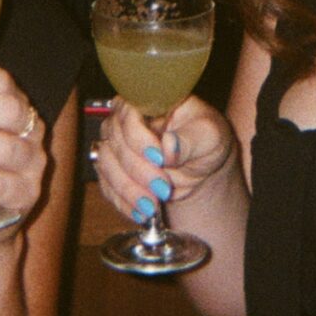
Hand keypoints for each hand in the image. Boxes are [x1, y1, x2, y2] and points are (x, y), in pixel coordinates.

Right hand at [92, 93, 235, 228]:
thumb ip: (189, 140)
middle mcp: (125, 122)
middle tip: (164, 188)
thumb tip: (169, 146)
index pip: (128, 113)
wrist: (203, 168)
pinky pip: (108, 188)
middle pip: (116, 143)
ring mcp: (116, 147)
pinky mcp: (113, 172)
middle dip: (139, 171)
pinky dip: (124, 203)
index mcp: (148, 102)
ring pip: (107, 166)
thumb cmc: (206, 140)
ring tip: (153, 206)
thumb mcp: (209, 135)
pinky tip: (142, 213)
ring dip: (129, 189)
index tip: (160, 159)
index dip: (139, 137)